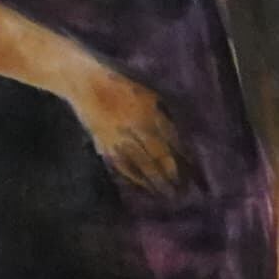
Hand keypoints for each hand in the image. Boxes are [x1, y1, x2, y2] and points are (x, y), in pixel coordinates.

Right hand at [71, 69, 180, 192]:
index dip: (182, 158)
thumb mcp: (148, 94)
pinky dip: (129, 176)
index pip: (170, 142)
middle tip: (181, 192)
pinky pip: (118, 164)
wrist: (84, 83)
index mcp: (147, 115)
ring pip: (137, 164)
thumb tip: (179, 138)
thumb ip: (163, 115)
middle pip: (155, 157)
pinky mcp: (102, 144)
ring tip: (162, 194)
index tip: (193, 174)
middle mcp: (133, 130)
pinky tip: (138, 184)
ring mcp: (116, 139)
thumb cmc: (120, 85)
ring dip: (151, 181)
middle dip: (169, 175)